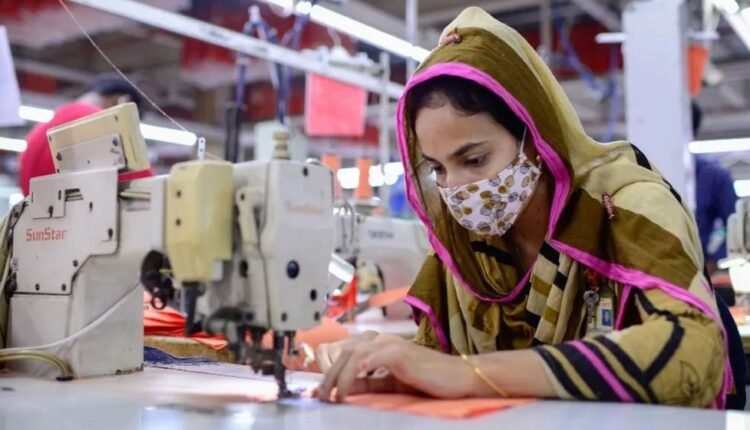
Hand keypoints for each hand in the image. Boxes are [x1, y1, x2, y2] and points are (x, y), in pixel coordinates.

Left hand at [316, 335, 476, 402]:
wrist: (457, 377)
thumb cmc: (426, 380)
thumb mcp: (389, 384)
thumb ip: (367, 383)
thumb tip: (342, 390)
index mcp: (377, 345)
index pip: (345, 355)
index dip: (328, 371)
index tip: (317, 391)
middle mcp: (382, 340)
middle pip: (345, 354)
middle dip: (329, 376)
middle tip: (320, 397)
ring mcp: (392, 344)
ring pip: (355, 355)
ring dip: (340, 376)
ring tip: (333, 395)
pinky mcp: (402, 353)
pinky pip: (377, 356)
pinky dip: (363, 365)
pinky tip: (354, 375)